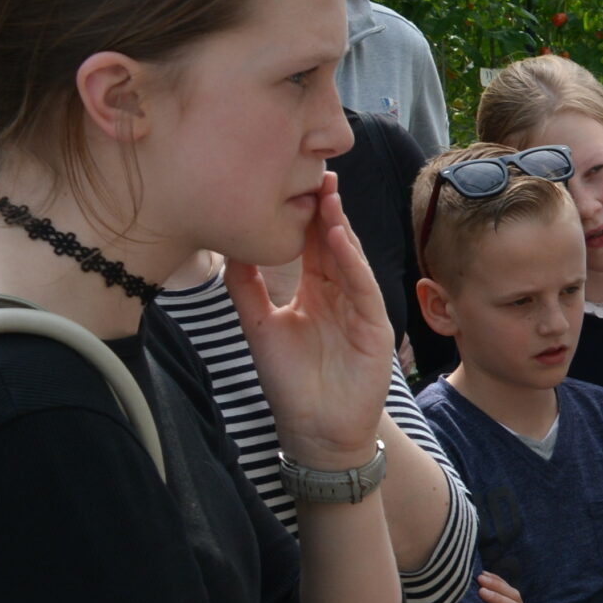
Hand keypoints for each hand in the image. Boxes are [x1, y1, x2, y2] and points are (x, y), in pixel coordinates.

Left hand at [229, 175, 394, 470]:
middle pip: (334, 244)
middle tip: (316, 171)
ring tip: (327, 195)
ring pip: (351, 259)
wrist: (315, 431)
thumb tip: (228, 245)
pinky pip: (363, 287)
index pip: (312, 245)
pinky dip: (352, 262)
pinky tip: (339, 238)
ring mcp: (360, 309)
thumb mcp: (259, 325)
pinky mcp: (373, 328)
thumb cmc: (290, 384)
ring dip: (340, 227)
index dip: (305, 214)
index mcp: (315, 293)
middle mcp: (340, 295)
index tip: (291, 180)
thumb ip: (247, 287)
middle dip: (327, 209)